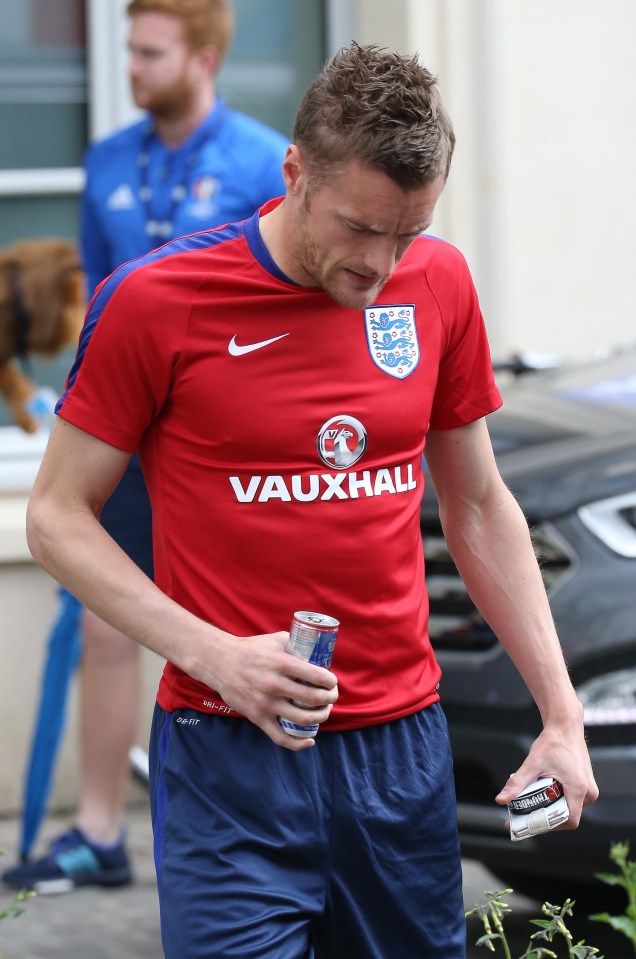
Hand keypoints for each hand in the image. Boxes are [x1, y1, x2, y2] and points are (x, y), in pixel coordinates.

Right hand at [194, 628, 338, 750]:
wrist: (220, 662)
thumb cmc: (250, 649)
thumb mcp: (275, 640)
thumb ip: (295, 643)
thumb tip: (315, 648)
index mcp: (282, 663)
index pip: (317, 676)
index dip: (330, 682)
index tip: (332, 683)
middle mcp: (275, 685)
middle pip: (314, 699)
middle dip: (329, 699)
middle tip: (331, 697)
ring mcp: (266, 704)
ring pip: (302, 719)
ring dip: (320, 718)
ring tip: (323, 712)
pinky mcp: (257, 717)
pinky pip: (280, 737)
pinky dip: (298, 743)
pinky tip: (310, 740)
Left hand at [495, 723, 598, 830]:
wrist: (565, 727)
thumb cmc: (553, 742)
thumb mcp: (533, 763)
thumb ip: (517, 783)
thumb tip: (501, 800)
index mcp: (578, 788)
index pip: (568, 820)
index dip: (550, 825)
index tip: (532, 823)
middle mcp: (588, 792)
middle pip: (567, 816)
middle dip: (546, 818)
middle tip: (526, 816)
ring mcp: (588, 789)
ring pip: (570, 809)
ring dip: (552, 809)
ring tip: (532, 805)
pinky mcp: (586, 785)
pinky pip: (573, 801)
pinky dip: (558, 801)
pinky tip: (543, 796)